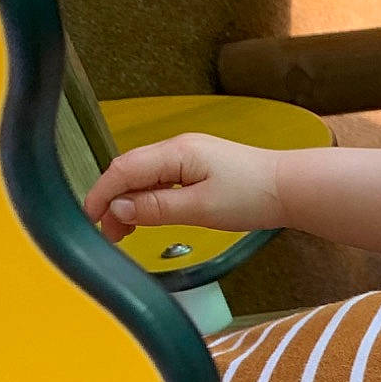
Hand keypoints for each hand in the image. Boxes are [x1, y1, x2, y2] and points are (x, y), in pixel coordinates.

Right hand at [83, 132, 283, 240]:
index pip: (123, 169)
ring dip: (132, 202)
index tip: (88, 218)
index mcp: (176, 152)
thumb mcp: (201, 208)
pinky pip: (164, 180)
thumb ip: (157, 208)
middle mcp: (179, 148)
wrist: (292, 188)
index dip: (101, 194)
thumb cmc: (254, 196)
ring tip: (124, 232)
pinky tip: (148, 216)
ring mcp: (191, 156)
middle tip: (108, 233)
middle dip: (113, 201)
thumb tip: (119, 209)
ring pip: (147, 176)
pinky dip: (151, 198)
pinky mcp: (201, 167)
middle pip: (131, 171)